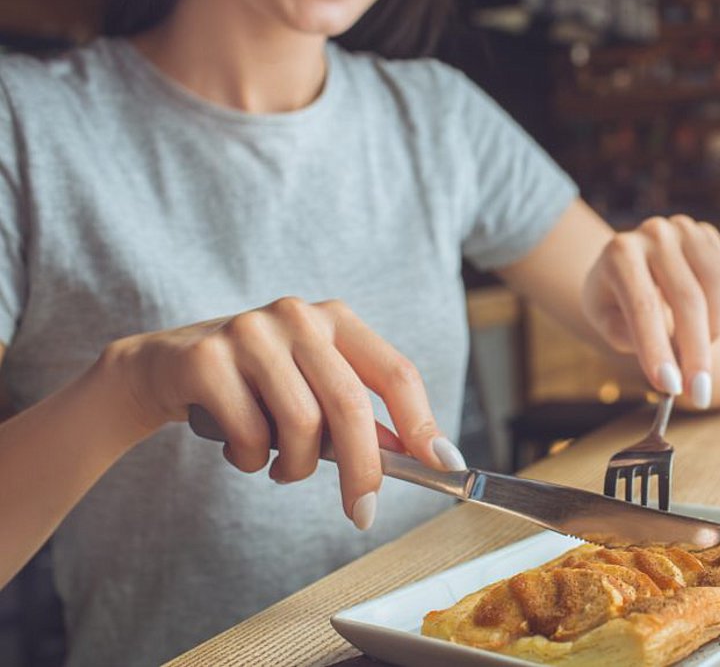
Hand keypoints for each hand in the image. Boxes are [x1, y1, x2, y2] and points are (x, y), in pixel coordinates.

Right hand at [101, 297, 464, 529]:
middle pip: (350, 406)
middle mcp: (298, 316)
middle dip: (363, 471)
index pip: (396, 371)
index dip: (423, 421)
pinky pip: (250, 436)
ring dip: (295, 467)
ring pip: (300, 426)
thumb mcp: (311, 387)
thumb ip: (358, 416)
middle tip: (364, 513)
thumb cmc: (253, 384)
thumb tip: (418, 455)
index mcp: (335, 319)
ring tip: (281, 465)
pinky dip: (252, 461)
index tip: (444, 464)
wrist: (163, 368)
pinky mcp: (207, 358)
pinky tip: (242, 451)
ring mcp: (251, 332)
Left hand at [582, 215, 719, 408]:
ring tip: (695, 356)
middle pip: (687, 300)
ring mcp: (685, 230)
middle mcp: (655, 234)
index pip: (644, 308)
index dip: (659, 350)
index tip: (670, 388)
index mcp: (620, 253)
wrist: (625, 261)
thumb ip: (628, 335)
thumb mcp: (604, 319)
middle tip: (699, 394)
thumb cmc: (612, 298)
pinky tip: (700, 323)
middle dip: (696, 354)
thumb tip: (670, 359)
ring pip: (716, 289)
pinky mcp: (708, 235)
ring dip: (712, 333)